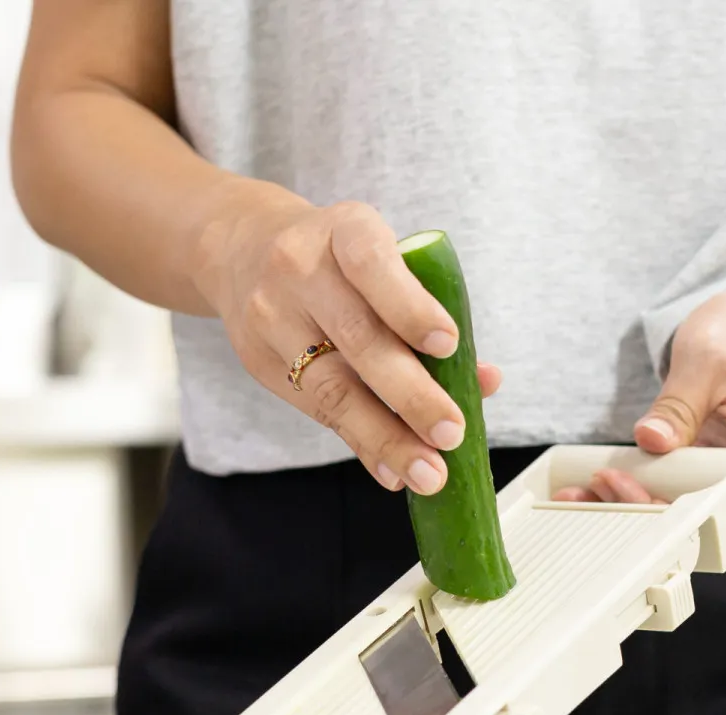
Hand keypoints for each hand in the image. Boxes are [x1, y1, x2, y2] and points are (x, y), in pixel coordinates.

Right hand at [192, 193, 500, 494]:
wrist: (241, 250)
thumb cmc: (339, 260)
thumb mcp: (383, 261)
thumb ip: (431, 313)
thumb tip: (484, 381)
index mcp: (344, 231)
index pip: (373, 264)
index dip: (410, 306)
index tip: (448, 344)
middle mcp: (300, 269)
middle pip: (358, 338)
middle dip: (411, 394)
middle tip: (452, 432)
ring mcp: (272, 316)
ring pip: (333, 387)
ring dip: (387, 437)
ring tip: (428, 472)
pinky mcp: (260, 360)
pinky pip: (317, 410)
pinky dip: (362, 445)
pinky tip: (391, 471)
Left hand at [553, 264, 725, 556]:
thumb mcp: (710, 359)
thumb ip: (680, 404)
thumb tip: (651, 440)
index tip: (700, 522)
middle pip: (722, 529)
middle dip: (663, 522)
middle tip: (614, 487)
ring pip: (687, 517)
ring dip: (637, 513)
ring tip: (589, 492)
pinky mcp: (698, 469)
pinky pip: (668, 494)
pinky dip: (631, 494)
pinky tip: (593, 484)